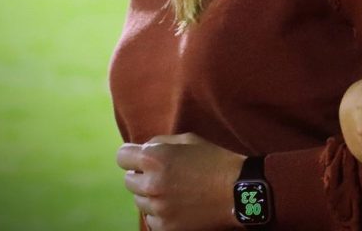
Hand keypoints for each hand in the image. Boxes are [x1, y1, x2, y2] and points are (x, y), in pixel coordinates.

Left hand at [115, 132, 242, 230]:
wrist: (240, 192)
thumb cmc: (217, 160)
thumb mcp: (190, 140)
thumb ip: (161, 142)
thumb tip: (142, 149)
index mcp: (155, 158)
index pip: (122, 157)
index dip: (132, 155)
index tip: (141, 158)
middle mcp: (151, 184)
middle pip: (128, 181)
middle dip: (142, 175)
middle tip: (164, 174)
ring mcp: (156, 208)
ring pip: (138, 201)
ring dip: (151, 195)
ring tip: (174, 190)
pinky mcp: (164, 227)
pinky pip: (150, 218)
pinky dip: (160, 212)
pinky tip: (179, 205)